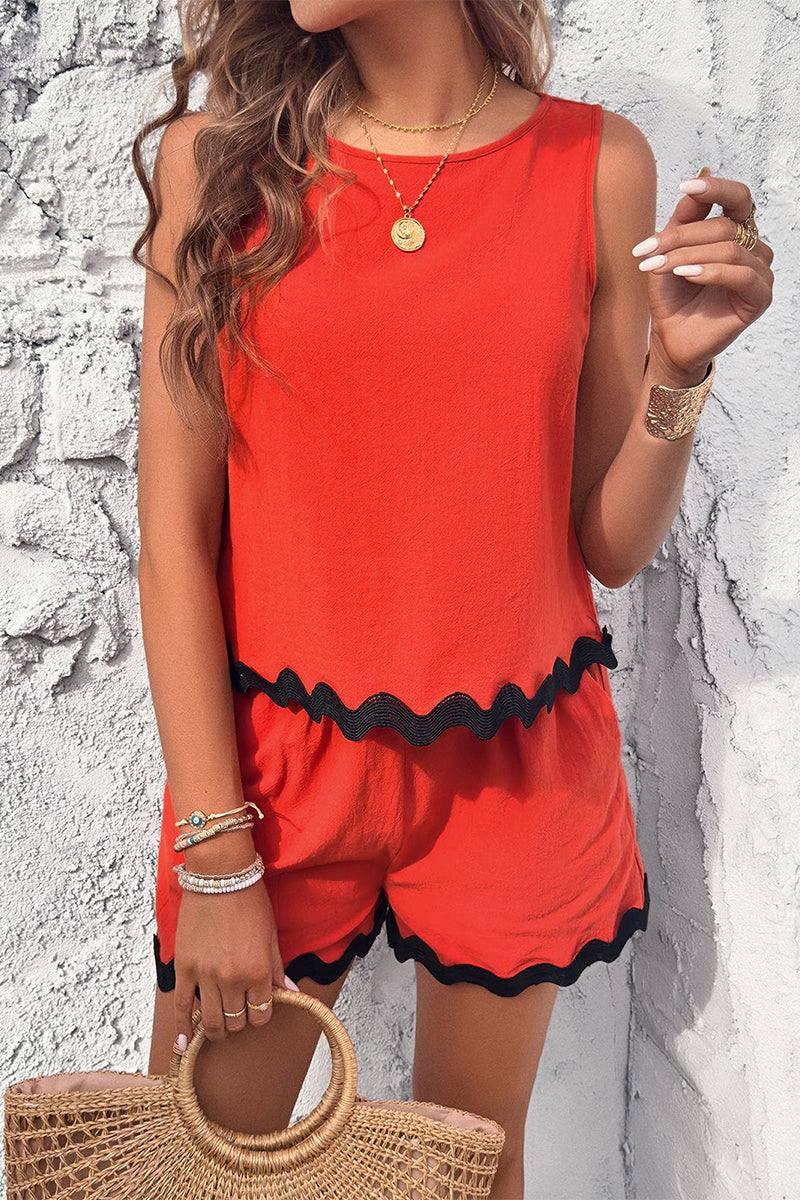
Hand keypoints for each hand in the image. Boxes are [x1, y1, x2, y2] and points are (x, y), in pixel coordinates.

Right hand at [173, 878, 296, 1046]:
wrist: (219, 876)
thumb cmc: (250, 900)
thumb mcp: (271, 934)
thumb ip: (277, 968)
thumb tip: (289, 993)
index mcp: (258, 971)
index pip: (262, 1014)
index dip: (261, 1013)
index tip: (258, 1005)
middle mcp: (232, 979)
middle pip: (236, 1022)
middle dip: (240, 1020)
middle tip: (239, 1009)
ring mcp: (205, 976)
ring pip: (210, 1022)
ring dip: (217, 1028)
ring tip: (219, 1025)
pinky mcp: (183, 969)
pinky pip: (180, 1007)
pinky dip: (182, 1029)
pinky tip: (183, 1045)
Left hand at [633, 171, 773, 380]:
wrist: (669, 338)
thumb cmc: (672, 295)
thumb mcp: (670, 250)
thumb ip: (686, 216)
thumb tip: (703, 172)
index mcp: (736, 231)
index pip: (737, 198)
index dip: (715, 189)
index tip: (685, 187)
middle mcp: (753, 248)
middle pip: (724, 225)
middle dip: (681, 237)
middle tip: (648, 251)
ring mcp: (759, 272)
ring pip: (729, 248)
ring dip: (688, 255)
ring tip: (659, 267)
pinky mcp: (759, 297)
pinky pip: (740, 274)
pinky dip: (709, 271)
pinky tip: (685, 275)